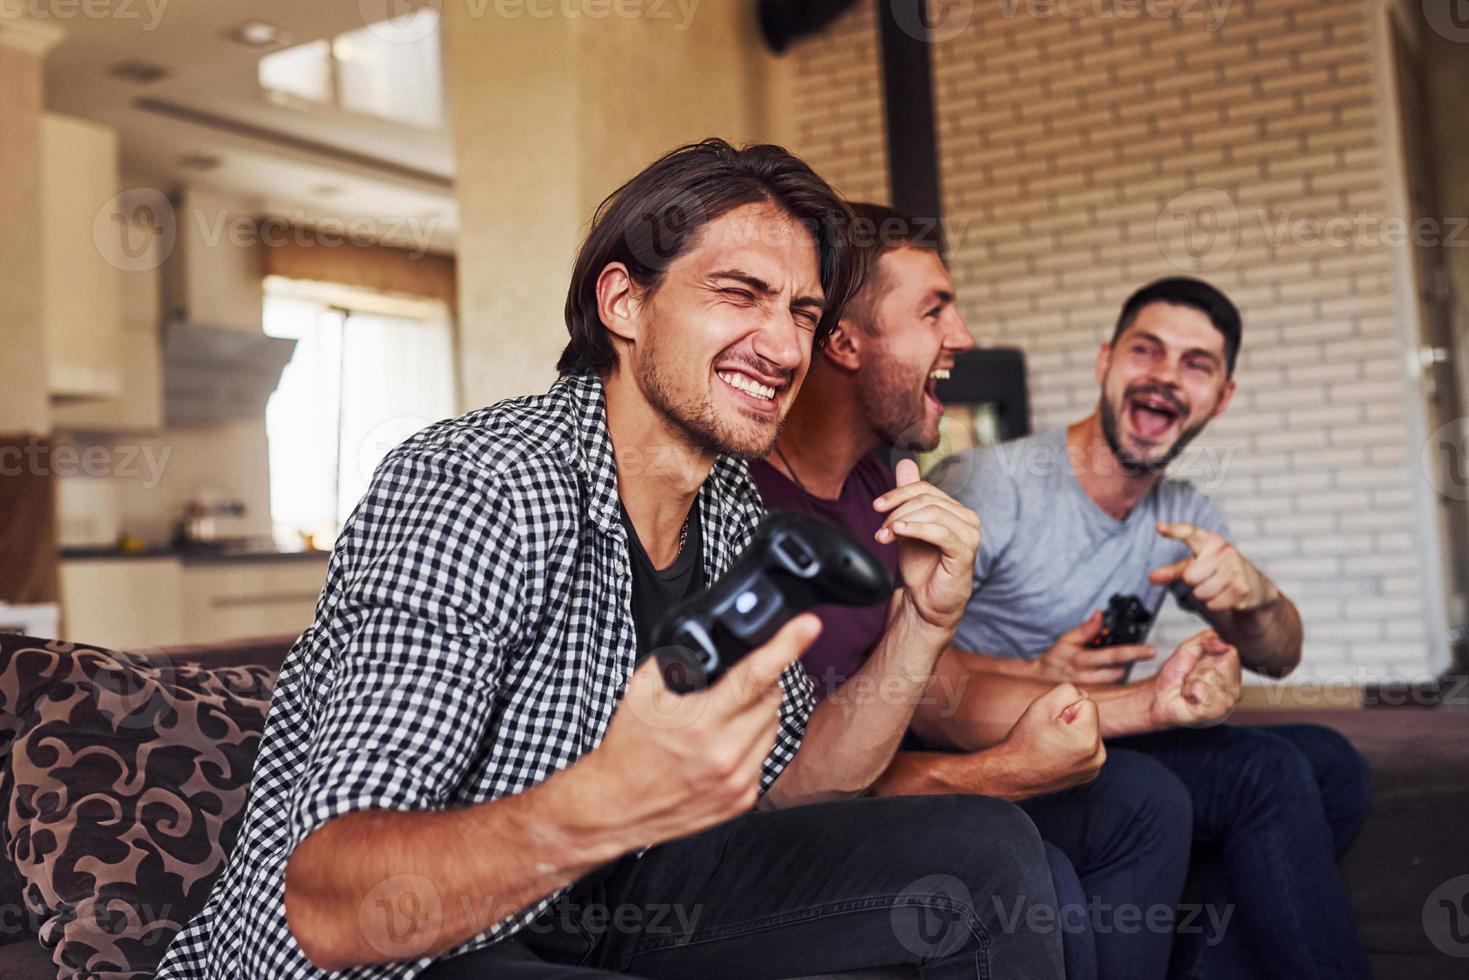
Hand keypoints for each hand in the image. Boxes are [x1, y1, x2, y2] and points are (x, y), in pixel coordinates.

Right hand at [589, 614, 819, 850]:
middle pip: (772, 699)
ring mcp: (738, 780)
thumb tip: (706, 642)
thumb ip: (677, 661)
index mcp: (700, 723)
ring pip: (773, 726)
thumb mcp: (642, 691)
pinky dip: (752, 742)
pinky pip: (764, 755)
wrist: (615, 806)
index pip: (755, 675)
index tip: (809, 625)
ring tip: (724, 717)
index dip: (787, 645)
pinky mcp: (743, 800)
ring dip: (758, 713)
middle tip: (734, 685)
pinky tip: (724, 744)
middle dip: (761, 683)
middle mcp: (724, 754)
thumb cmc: (627, 748)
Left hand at [873, 459, 981, 634]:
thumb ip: (908, 498)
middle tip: (880, 529)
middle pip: (927, 499)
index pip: (925, 489)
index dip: (898, 493)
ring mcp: (970, 535)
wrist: (926, 604)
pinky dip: (916, 529)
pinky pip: (940, 532)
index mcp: (954, 510)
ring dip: (902, 522)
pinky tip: (898, 533)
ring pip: (933, 512)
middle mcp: (967, 519)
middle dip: (897, 511)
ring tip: (884, 536)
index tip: (876, 506)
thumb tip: (904, 463)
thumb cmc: (921, 568)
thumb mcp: (907, 527)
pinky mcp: (965, 553)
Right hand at [985, 683, 1105, 798]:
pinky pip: (1087, 749)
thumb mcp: (1042, 706)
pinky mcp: (1089, 774)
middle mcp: (1096, 758)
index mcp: (1088, 741)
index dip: (1065, 708)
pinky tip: (1056, 754)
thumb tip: (1083, 694)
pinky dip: (1074, 747)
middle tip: (1050, 734)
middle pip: (1090, 719)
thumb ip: (1067, 691)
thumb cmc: (1025, 741)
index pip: (1087, 704)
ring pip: (1089, 733)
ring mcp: (1093, 769)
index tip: (1051, 723)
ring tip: (1052, 744)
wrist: (1013, 774)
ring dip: (1073, 733)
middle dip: (1072, 721)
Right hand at [1035, 611, 1156, 683]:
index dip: (1135, 652)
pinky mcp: (1091, 695)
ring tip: (1119, 661)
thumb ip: (1085, 629)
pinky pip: (1109, 687)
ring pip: (1115, 681)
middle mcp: (1088, 677)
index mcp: (1082, 660)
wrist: (1040, 679)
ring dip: (1121, 670)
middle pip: (1119, 672)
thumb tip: (1100, 615)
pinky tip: (1112, 670)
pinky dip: (1113, 677)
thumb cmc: (1054, 658)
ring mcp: (1090, 688)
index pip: (1114, 656)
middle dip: (1131, 662)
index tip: (1151, 650)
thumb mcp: (1066, 639)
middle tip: (1142, 653)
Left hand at [1148, 523, 1278, 613]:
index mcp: (1211, 541)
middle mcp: (1224, 551)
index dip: (1174, 530)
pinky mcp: (1243, 588)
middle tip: (1209, 579)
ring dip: (1205, 596)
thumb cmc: (1219, 573)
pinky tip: (1228, 597)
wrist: (1256, 589)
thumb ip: (1173, 571)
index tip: (1158, 527)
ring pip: (1200, 592)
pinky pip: (1213, 604)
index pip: (1190, 533)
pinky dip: (1216, 604)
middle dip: (1194, 583)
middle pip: (1189, 576)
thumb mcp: (1197, 567)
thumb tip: (1150, 578)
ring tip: (1219, 588)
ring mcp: (1235, 569)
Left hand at [1149, 630, 1241, 728]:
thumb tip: (1224, 642)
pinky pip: (1201, 688)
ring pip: (1210, 675)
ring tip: (1190, 686)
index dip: (1209, 653)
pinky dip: (1189, 688)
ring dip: (1193, 679)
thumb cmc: (1175, 675)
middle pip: (1222, 663)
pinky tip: (1189, 696)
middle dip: (1200, 666)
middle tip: (1192, 675)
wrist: (1159, 696)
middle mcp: (1234, 689)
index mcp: (1232, 674)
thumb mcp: (1189, 648)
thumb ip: (1208, 639)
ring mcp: (1226, 702)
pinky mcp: (1214, 712)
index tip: (1198, 662)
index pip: (1231, 652)